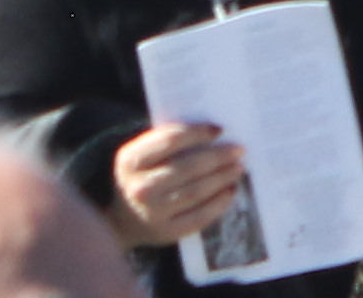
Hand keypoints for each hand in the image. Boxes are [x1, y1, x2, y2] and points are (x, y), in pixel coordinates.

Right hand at [109, 120, 248, 248]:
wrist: (123, 221)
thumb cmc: (139, 178)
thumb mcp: (139, 156)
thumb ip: (164, 142)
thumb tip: (210, 133)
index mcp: (131, 160)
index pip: (170, 140)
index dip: (197, 133)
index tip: (219, 129)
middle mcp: (141, 187)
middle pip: (188, 167)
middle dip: (218, 157)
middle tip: (239, 150)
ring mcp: (154, 212)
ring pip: (197, 191)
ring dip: (222, 178)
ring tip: (238, 168)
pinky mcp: (168, 232)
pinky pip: (200, 216)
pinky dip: (219, 203)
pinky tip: (230, 191)